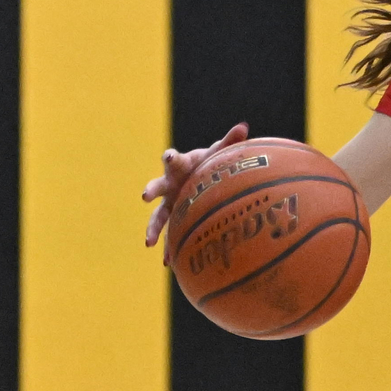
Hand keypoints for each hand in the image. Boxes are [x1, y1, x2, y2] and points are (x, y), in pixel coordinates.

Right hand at [141, 122, 249, 261]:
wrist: (199, 175)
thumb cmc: (208, 162)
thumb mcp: (219, 152)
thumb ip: (230, 141)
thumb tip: (244, 126)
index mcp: (181, 166)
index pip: (173, 159)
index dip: (171, 157)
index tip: (170, 156)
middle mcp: (170, 184)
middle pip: (158, 186)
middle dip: (152, 189)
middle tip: (145, 195)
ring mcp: (170, 202)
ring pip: (159, 216)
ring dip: (154, 228)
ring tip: (148, 243)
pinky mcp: (175, 217)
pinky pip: (171, 234)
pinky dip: (170, 247)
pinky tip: (168, 264)